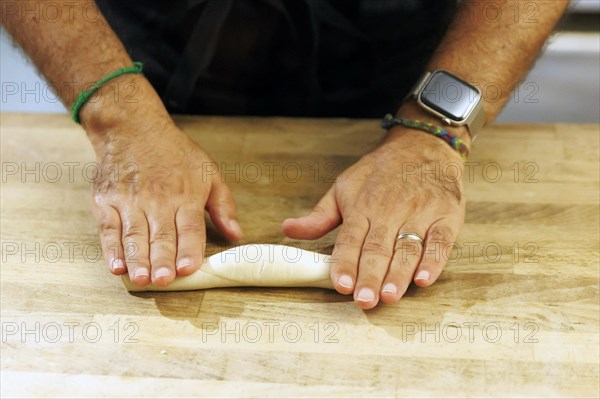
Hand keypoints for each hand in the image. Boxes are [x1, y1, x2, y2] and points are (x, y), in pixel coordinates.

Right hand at [83, 82, 241, 286]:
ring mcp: (130, 202)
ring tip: (142, 279)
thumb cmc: (175, 153)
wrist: (132, 128)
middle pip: (161, 235)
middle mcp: (158, 200)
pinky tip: (116, 267)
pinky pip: (108, 229)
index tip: (188, 269)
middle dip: (162, 260)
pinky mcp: (106, 202)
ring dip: (138, 259)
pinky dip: (111, 249)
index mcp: (186, 196)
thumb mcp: (209, 173)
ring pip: (135, 235)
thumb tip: (237, 235)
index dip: (189, 249)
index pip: (189, 227)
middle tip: (164, 280)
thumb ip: (224, 206)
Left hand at [282, 123, 465, 308]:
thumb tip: (288, 229)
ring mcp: (420, 213)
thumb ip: (319, 215)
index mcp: (363, 206)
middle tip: (364, 300)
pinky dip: (434, 261)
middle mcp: (390, 210)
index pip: (351, 238)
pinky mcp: (446, 216)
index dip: (345, 262)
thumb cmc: (380, 172)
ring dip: (399, 273)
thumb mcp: (344, 187)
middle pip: (378, 248)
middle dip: (370, 276)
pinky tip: (424, 279)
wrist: (423, 144)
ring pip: (408, 247)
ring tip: (389, 295)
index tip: (340, 284)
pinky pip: (441, 241)